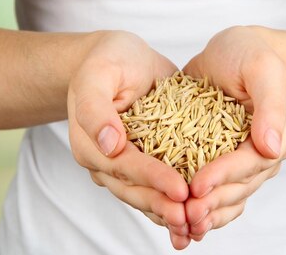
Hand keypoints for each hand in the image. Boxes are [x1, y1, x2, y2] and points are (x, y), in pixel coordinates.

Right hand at [67, 31, 191, 248]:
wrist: (118, 58)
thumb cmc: (108, 60)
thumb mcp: (99, 73)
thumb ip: (96, 108)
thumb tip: (109, 144)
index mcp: (90, 142)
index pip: (124, 166)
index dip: (152, 179)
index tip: (180, 190)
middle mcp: (104, 159)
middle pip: (134, 189)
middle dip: (163, 206)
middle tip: (191, 217)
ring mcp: (122, 164)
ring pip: (144, 196)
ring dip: (168, 213)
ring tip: (195, 227)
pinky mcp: (142, 162)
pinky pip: (155, 188)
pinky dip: (172, 203)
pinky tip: (194, 218)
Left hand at [183, 26, 285, 240]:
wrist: (234, 50)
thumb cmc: (250, 53)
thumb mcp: (262, 68)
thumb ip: (270, 104)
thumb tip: (271, 146)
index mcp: (277, 135)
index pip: (251, 163)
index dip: (224, 176)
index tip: (197, 186)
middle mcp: (262, 153)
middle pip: (239, 187)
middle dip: (212, 203)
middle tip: (184, 215)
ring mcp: (241, 159)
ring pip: (228, 196)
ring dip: (207, 213)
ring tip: (182, 226)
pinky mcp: (220, 158)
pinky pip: (215, 189)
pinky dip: (201, 206)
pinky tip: (181, 222)